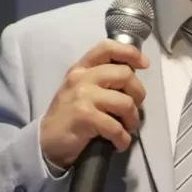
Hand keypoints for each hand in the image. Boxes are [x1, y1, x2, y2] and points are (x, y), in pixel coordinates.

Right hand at [40, 42, 149, 171]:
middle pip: (125, 75)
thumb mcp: (80, 89)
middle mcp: (82, 78)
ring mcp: (83, 96)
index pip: (107, 48)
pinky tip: (119, 143)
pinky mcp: (85, 116)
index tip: (144, 64)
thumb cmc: (69, 115)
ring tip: (126, 128)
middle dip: (138, 94)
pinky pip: (116, 127)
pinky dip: (123, 139)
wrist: (47, 140)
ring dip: (132, 120)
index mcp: (82, 68)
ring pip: (125, 102)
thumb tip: (131, 77)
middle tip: (133, 110)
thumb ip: (100, 78)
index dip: (130, 53)